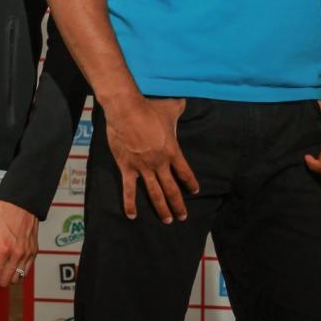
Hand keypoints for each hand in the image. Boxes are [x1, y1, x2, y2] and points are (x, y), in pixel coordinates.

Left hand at [0, 200, 38, 288]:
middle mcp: (17, 254)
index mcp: (3, 248)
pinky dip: (15, 275)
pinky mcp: (33, 252)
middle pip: (4, 282)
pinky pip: (25, 272)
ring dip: (4, 280)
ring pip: (16, 280)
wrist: (22, 203)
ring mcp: (27, 254)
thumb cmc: (4, 212)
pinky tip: (8, 268)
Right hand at [105, 94, 197, 222]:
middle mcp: (160, 163)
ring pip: (155, 193)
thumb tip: (185, 100)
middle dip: (178, 205)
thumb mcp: (171, 106)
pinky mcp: (127, 168)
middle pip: (172, 189)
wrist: (126, 110)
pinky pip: (129, 190)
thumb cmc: (149, 108)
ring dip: (162, 208)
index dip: (191, 183)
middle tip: (183, 217)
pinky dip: (130, 204)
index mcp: (172, 151)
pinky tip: (132, 216)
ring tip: (167, 220)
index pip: (185, 172)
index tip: (194, 191)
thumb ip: (180, 107)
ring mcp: (143, 168)